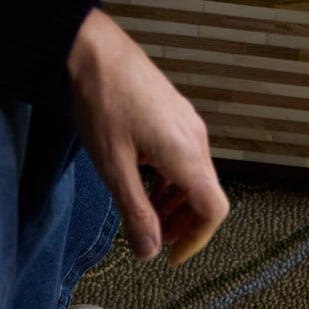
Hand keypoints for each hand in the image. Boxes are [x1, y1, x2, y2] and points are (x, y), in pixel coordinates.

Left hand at [66, 7, 228, 265]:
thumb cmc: (102, 102)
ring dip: (175, 202)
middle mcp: (195, 137)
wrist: (95, 51)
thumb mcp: (112, 166)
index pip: (213, 209)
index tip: (171, 256)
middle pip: (206, 194)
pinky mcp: (175, 114)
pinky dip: (170, 178)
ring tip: (144, 213)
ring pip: (195, 175)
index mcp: (186, 152)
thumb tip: (149, 252)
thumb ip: (135, 211)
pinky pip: (185, 155)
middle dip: (182, 224)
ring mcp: (187, 122)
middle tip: (151, 240)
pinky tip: (143, 180)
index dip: (196, 240)